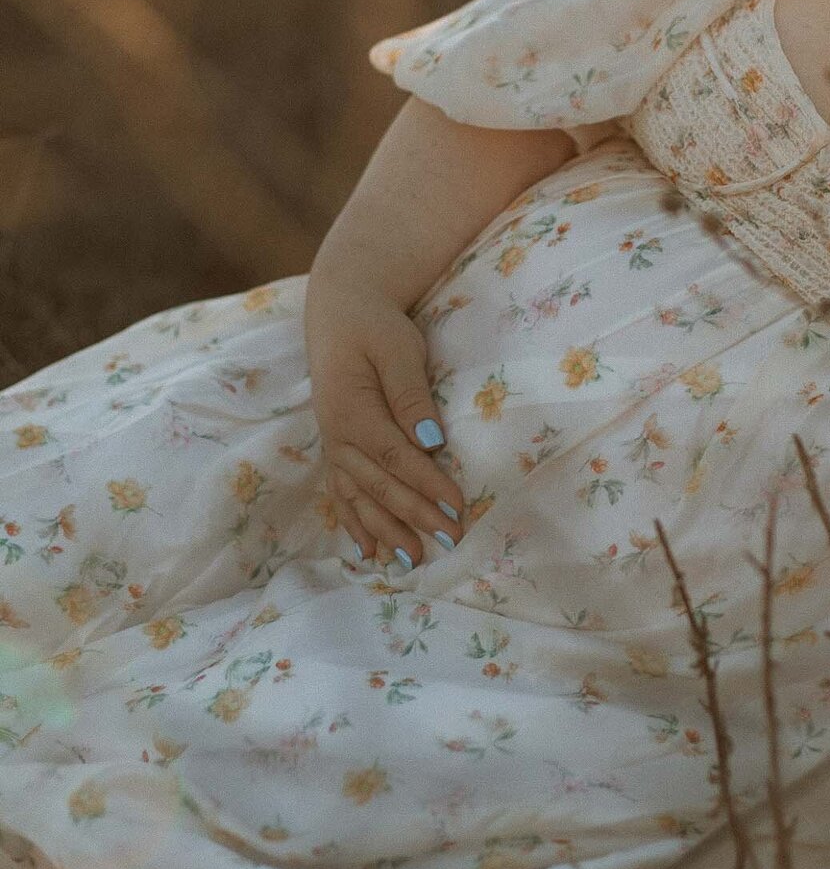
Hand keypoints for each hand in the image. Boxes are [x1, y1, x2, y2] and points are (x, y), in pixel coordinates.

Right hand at [304, 265, 464, 570]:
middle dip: (414, 516)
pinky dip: (355, 522)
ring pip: (358, 496)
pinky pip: (342, 492)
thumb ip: (411, 396)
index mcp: (351, 410)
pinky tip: (369, 550)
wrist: (340, 308)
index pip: (395, 457)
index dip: (426, 484)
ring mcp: (332, 442)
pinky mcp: (336, 445)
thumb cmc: (374, 326)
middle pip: (378, 485)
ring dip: (385, 529)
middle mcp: (336, 434)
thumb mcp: (398, 350)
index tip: (457, 507)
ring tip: (412, 560)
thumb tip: (431, 442)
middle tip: (450, 540)